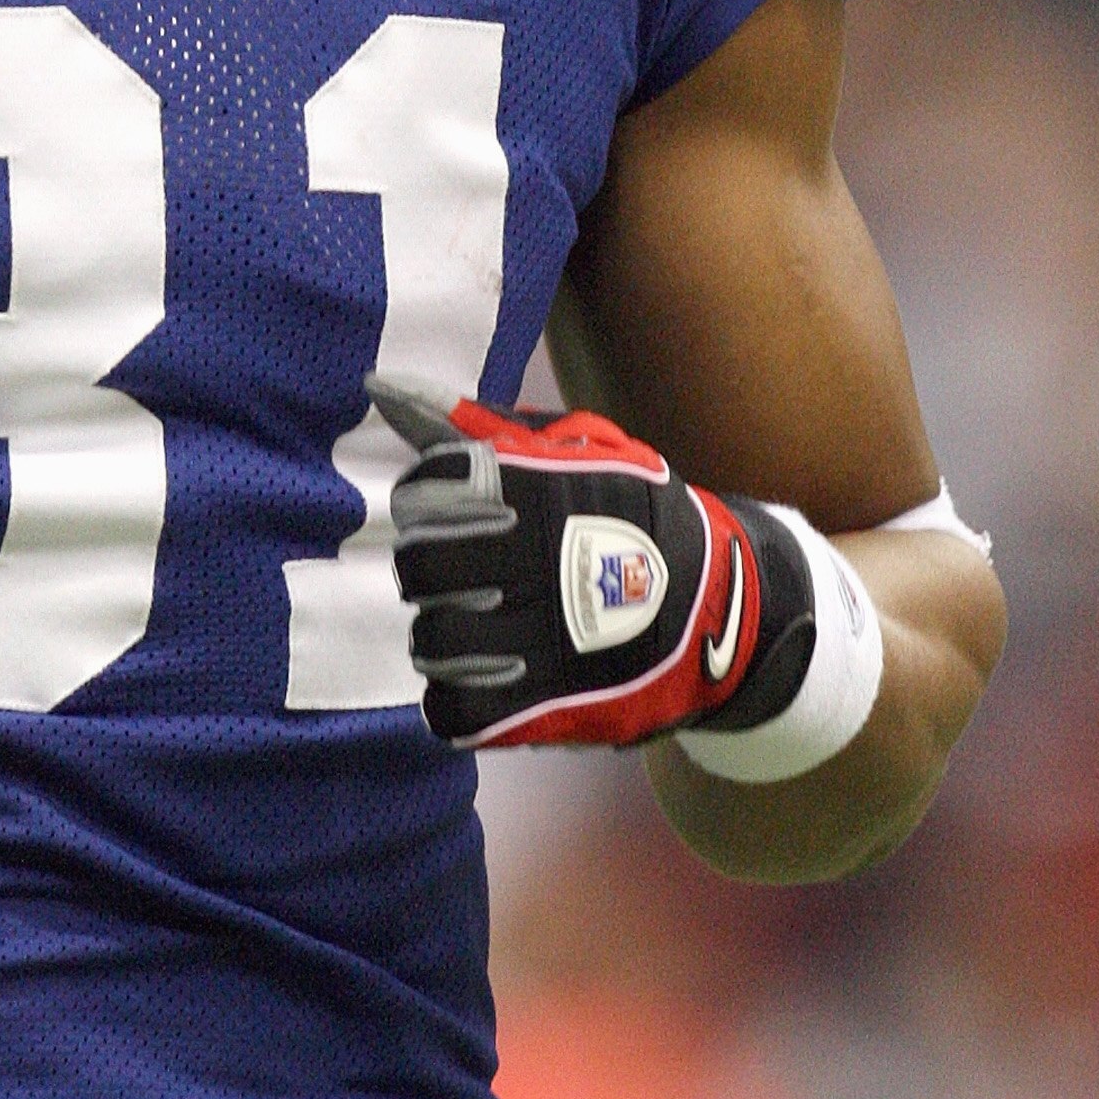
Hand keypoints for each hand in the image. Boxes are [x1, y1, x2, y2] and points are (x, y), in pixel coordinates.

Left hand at [374, 384, 813, 751]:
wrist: (721, 605)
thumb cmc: (630, 514)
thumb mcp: (570, 447)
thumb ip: (468, 421)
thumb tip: (378, 386)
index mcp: (532, 489)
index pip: (422, 491)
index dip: (430, 502)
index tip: (462, 510)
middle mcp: (528, 561)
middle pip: (416, 567)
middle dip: (431, 567)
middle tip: (466, 571)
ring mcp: (537, 640)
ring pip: (430, 641)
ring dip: (446, 634)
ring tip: (485, 622)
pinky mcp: (545, 708)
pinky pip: (451, 711)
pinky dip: (460, 698)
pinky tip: (489, 674)